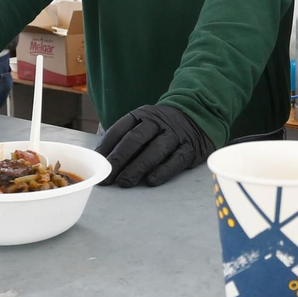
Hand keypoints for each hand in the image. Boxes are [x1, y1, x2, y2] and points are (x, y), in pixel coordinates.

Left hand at [96, 104, 211, 187]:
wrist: (200, 114)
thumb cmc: (164, 126)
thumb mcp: (145, 122)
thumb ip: (127, 137)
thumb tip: (103, 160)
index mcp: (142, 115)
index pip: (120, 129)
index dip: (107, 146)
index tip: (97, 163)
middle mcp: (158, 122)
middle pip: (135, 139)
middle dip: (119, 159)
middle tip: (108, 176)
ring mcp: (175, 135)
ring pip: (154, 150)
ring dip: (138, 167)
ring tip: (125, 182)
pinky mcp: (191, 148)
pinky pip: (176, 160)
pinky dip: (163, 171)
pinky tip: (151, 181)